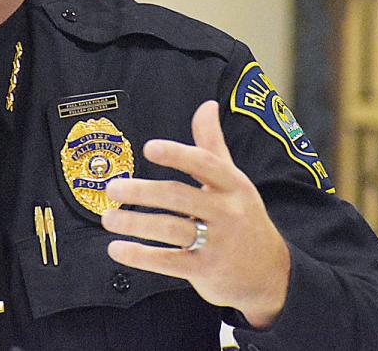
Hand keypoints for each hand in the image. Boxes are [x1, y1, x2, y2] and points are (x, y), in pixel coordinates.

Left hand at [102, 101, 289, 327]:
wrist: (270, 273)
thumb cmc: (243, 217)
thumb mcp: (234, 180)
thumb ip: (213, 144)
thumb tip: (207, 104)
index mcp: (233, 185)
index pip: (205, 164)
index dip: (177, 155)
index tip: (149, 148)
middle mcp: (227, 212)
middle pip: (179, 197)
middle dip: (142, 191)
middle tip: (112, 188)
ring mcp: (217, 243)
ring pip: (170, 229)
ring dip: (135, 224)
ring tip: (108, 218)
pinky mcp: (206, 270)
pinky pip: (168, 262)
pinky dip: (140, 256)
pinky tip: (117, 249)